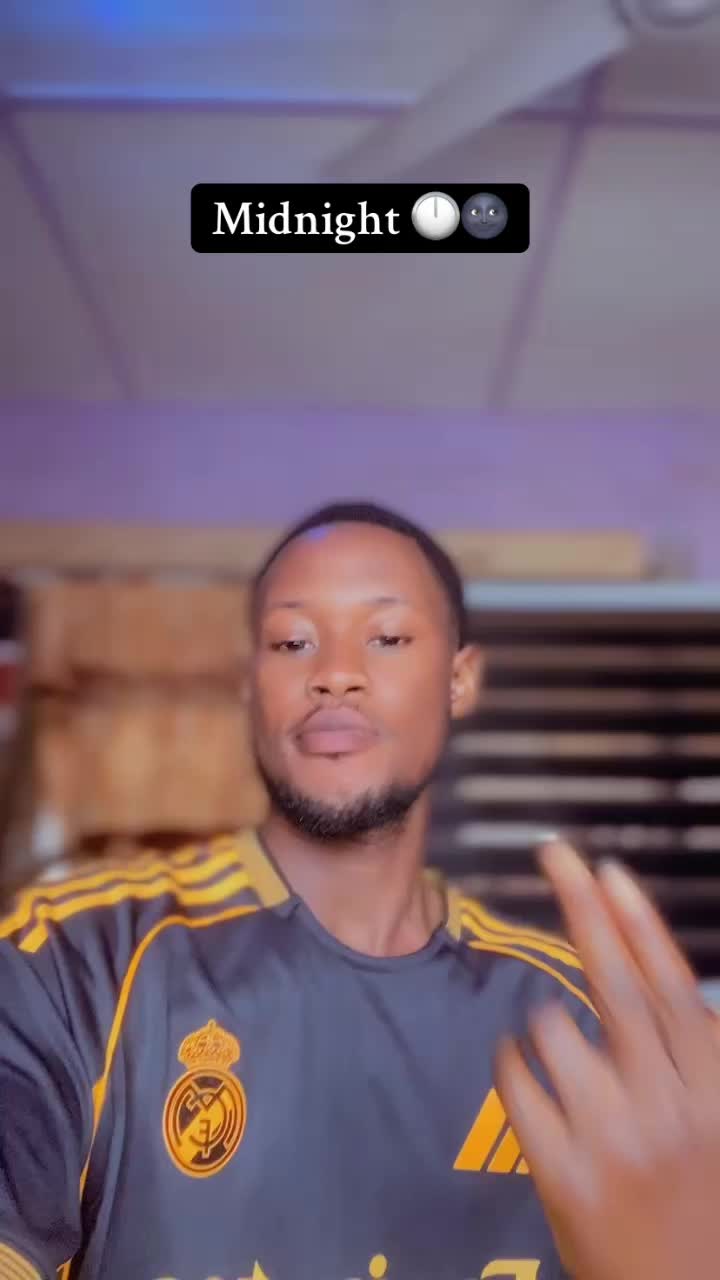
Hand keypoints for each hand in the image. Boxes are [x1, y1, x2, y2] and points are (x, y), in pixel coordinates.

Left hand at [494, 839, 719, 1279]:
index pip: (671, 984)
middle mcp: (668, 1105)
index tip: (607, 868)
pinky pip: (516, 1082)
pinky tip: (529, 1074)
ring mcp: (612, 1139)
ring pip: (554, 1029)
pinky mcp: (562, 1174)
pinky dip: (514, 1061)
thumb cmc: (703, 1196)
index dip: (639, 921)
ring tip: (568, 1055)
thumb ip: (690, 1046)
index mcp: (713, 1086)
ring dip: (547, 1020)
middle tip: (555, 853)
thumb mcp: (716, 1114)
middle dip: (584, 907)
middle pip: (617, 983)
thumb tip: (648, 958)